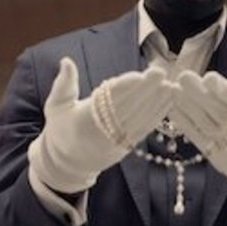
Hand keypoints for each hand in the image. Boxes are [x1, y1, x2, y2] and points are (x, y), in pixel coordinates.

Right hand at [29, 57, 172, 192]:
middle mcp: (102, 132)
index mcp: (83, 120)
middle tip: (161, 73)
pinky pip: (144, 129)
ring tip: (170, 85)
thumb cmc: (61, 129)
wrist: (67, 164)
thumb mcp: (56, 106)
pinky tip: (168, 101)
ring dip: (157, 102)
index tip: (138, 75)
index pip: (108, 101)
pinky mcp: (126, 147)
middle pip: (128, 108)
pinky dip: (157, 115)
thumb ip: (64, 84)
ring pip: (140, 119)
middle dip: (146, 91)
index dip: (124, 88)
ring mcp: (116, 142)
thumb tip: (66, 61)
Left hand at [171, 57, 226, 200]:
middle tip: (183, 76)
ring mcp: (225, 146)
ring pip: (203, 122)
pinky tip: (172, 108)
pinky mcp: (215, 156)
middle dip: (198, 93)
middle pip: (215, 110)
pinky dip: (184, 123)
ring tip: (172, 88)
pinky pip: (197, 137)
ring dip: (186, 105)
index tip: (209, 77)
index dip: (222, 90)